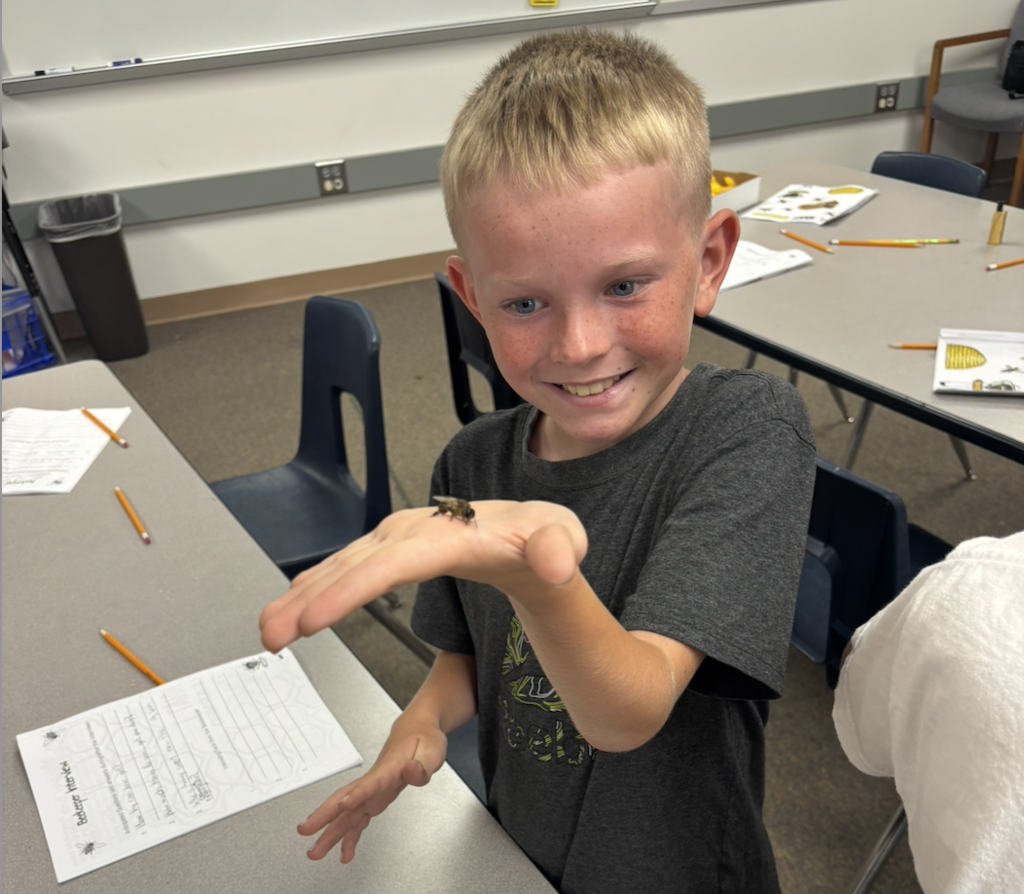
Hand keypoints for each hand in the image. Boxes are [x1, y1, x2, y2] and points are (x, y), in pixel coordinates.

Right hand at [259, 500, 586, 652]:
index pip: (394, 563)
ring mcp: (400, 539)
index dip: (351, 591)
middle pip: (355, 564)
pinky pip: (345, 566)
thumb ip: (562, 548)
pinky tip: (293, 604)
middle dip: (309, 599)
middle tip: (274, 635)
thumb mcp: (564, 537)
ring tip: (269, 629)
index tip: (316, 618)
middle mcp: (417, 531)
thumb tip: (555, 560)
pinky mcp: (391, 550)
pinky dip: (315, 586)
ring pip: (342, 564)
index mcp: (451, 533)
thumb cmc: (543, 534)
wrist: (529, 527)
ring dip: (301, 595)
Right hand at [300, 719, 446, 863]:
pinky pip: (358, 819)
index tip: (344, 804)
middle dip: (325, 815)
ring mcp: (372, 791)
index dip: (358, 794)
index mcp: (390, 768)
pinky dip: (350, 837)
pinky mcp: (373, 798)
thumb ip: (422, 765)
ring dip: (329, 832)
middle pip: (346, 797)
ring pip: (346, 812)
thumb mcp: (432, 750)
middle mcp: (376, 780)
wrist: (415, 731)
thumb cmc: (422, 739)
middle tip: (306, 829)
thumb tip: (412, 771)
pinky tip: (344, 852)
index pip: (372, 782)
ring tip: (315, 851)